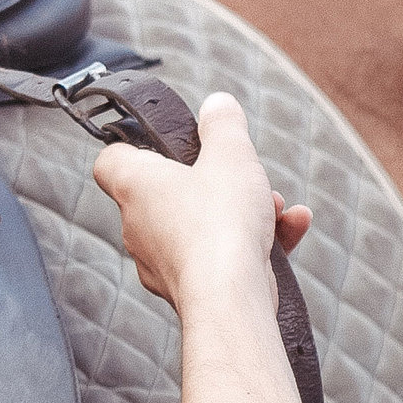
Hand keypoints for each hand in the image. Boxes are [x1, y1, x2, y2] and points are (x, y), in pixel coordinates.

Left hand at [93, 93, 310, 307]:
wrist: (230, 298)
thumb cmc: (219, 224)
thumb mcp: (230, 154)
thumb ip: (223, 124)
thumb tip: (216, 104)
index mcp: (135, 186)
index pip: (110, 160)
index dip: (132, 145)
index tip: (162, 141)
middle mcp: (139, 227)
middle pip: (171, 191)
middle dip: (216, 181)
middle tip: (244, 177)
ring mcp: (162, 262)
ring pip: (202, 224)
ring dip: (243, 210)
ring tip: (274, 206)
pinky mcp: (190, 289)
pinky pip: (221, 256)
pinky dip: (255, 242)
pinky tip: (292, 228)